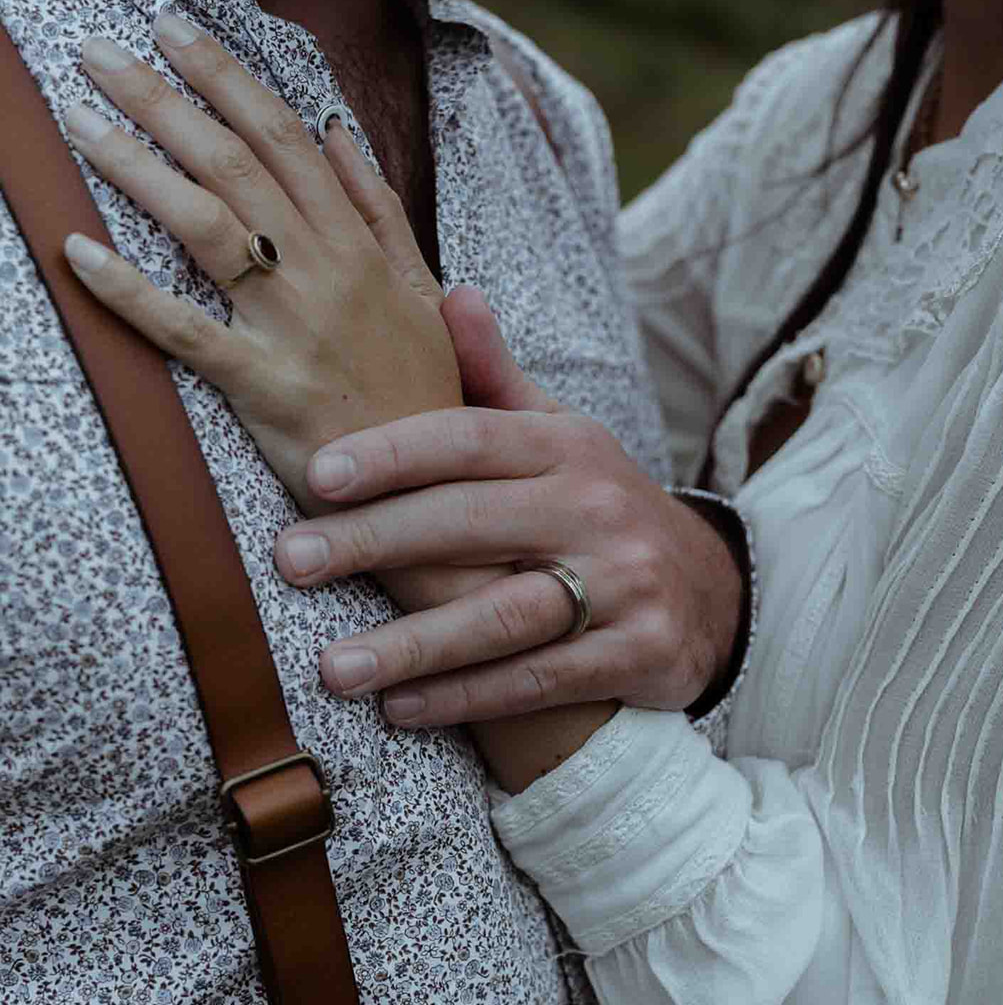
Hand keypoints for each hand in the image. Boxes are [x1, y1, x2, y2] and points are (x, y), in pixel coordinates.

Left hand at [61, 13, 461, 515]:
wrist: (438, 491)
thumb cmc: (425, 396)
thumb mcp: (424, 294)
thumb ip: (383, 213)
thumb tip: (339, 134)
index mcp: (360, 247)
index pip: (286, 139)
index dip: (227, 78)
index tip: (175, 31)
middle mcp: (325, 274)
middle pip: (235, 164)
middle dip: (163, 98)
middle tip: (100, 53)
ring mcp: (294, 329)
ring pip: (206, 226)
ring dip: (135, 166)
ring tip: (79, 122)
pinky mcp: (265, 388)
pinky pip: (186, 331)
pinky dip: (127, 291)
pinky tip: (78, 252)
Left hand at [274, 290, 744, 725]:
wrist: (710, 592)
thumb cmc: (600, 509)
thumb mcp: (563, 438)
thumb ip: (498, 382)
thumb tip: (452, 295)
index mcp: (567, 447)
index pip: (470, 438)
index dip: (392, 454)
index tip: (317, 475)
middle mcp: (597, 509)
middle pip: (473, 524)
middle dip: (376, 543)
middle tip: (290, 563)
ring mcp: (623, 585)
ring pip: (505, 616)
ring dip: (415, 645)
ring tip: (334, 668)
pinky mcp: (638, 654)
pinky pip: (539, 681)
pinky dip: (469, 698)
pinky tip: (401, 709)